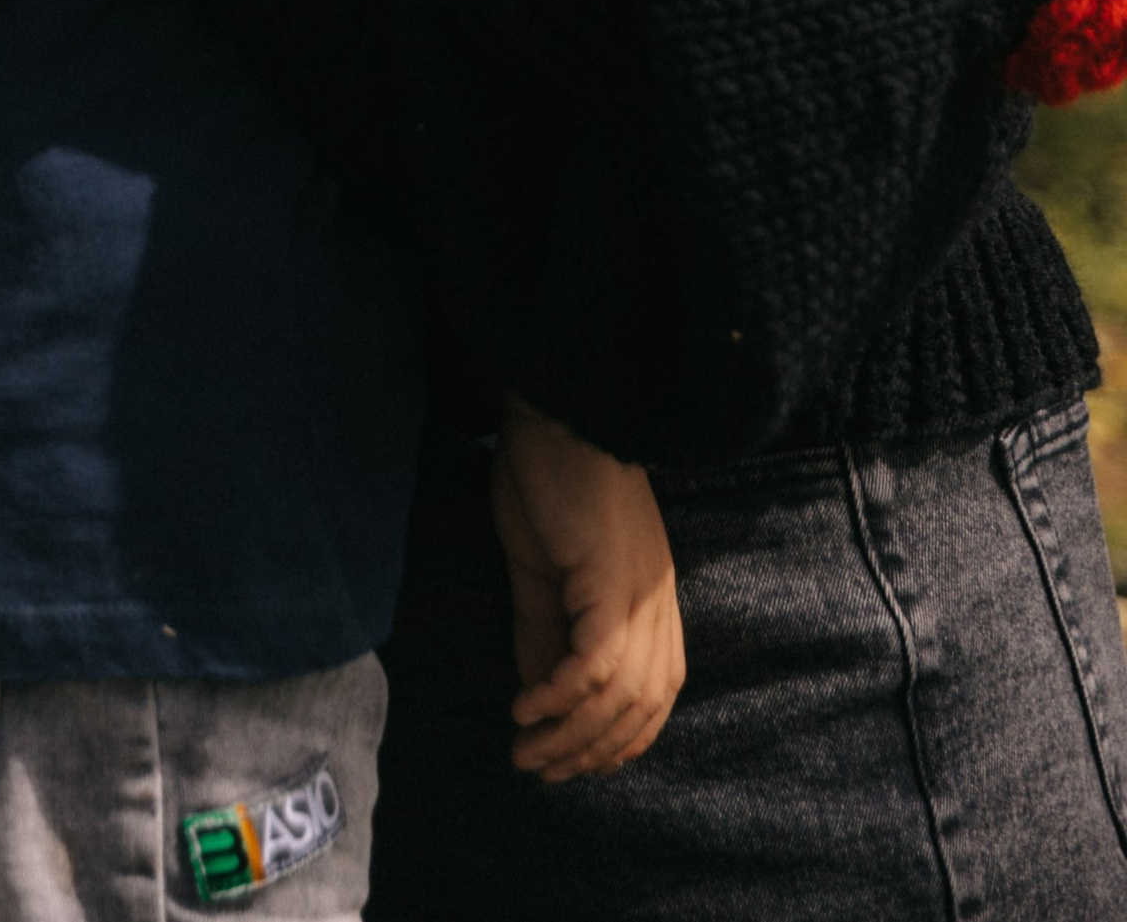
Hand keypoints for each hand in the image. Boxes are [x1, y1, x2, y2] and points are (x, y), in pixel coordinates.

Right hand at [492, 403, 685, 782]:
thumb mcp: (544, 570)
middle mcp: (658, 605)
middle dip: (589, 752)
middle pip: (641, 708)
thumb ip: (546, 633)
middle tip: (539, 770)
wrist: (554, 411)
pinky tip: (525, 706)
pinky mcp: (612, 581)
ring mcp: (640, 593)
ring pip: (621, 695)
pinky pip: (596, 661)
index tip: (568, 766)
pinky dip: (562, 694)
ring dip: (571, 734)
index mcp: (651, 602)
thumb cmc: (548, 481)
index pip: (655, 698)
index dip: (617, 742)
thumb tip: (542, 697)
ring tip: (526, 750)